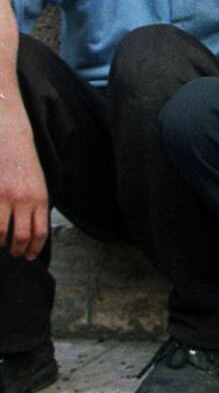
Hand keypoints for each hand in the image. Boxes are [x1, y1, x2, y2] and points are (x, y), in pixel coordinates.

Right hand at [0, 125, 49, 259]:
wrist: (10, 137)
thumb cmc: (24, 161)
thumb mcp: (38, 184)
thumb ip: (37, 206)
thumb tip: (34, 231)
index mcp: (40, 198)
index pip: (40, 233)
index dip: (34, 248)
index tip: (29, 256)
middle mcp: (24, 200)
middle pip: (21, 237)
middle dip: (18, 250)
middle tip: (15, 252)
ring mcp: (5, 197)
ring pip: (2, 234)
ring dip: (1, 243)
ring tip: (2, 244)